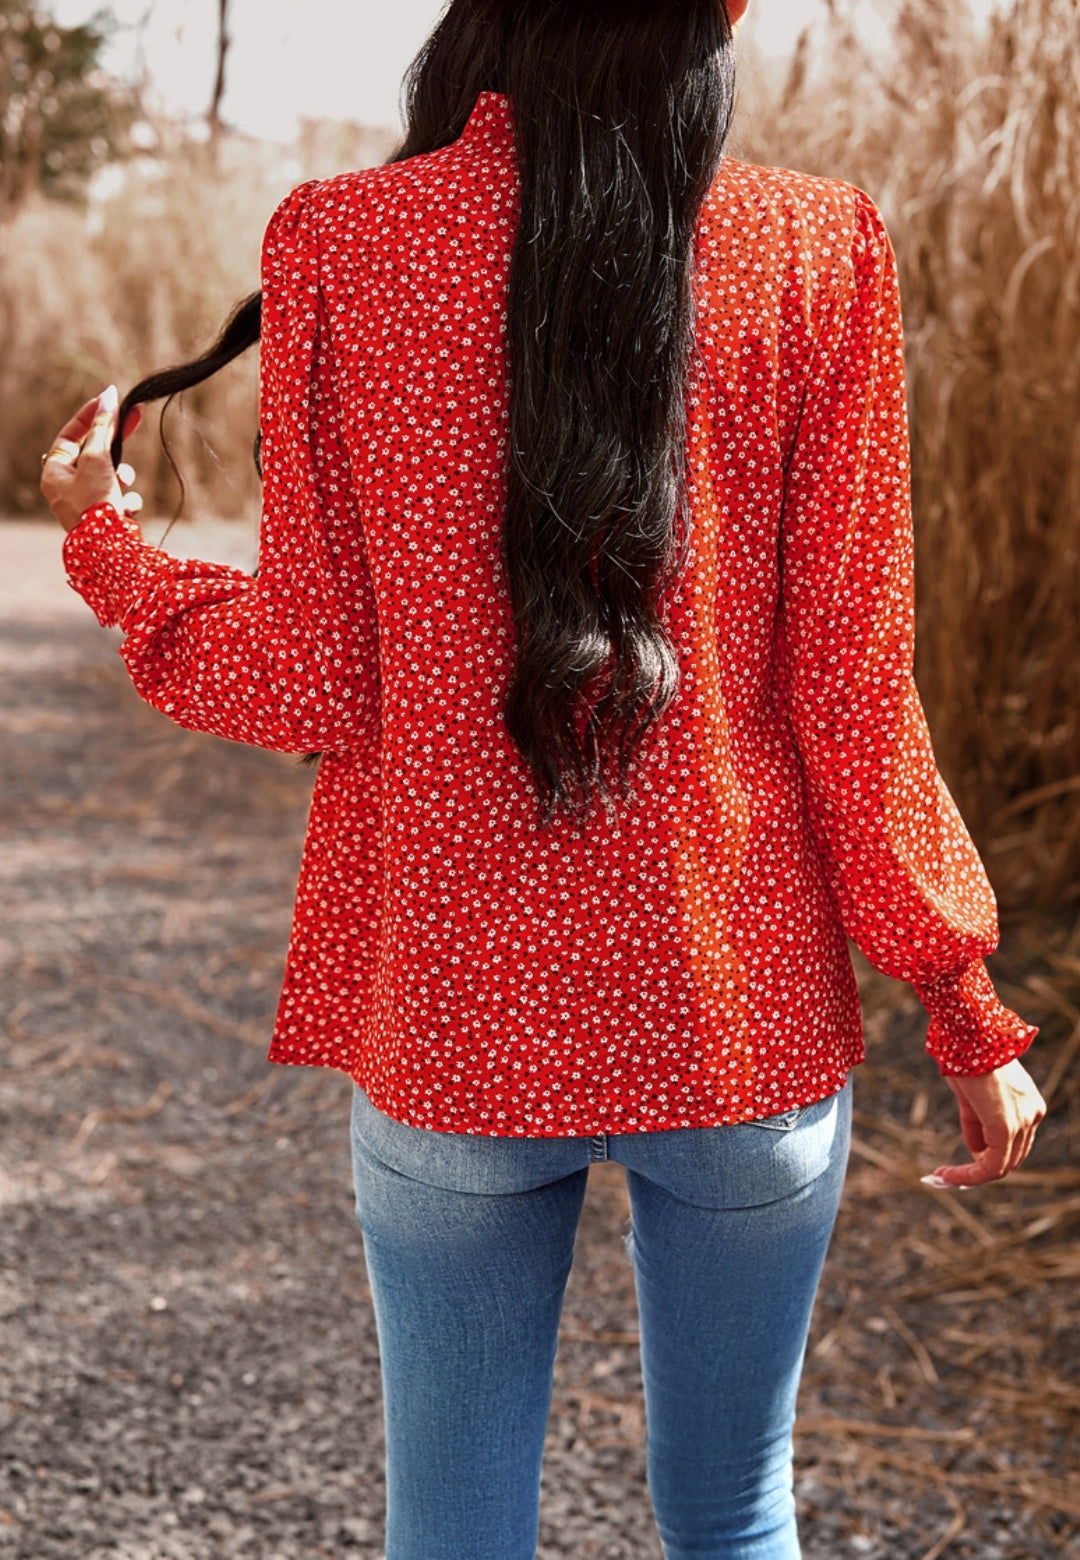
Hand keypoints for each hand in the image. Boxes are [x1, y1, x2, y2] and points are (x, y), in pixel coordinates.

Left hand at [40, 387, 142, 533]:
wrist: (110, 549)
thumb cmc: (94, 504)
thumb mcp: (97, 459)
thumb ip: (103, 428)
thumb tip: (109, 397)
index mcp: (55, 472)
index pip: (71, 434)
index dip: (91, 415)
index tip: (110, 400)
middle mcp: (68, 486)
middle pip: (94, 452)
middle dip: (114, 445)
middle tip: (135, 415)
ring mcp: (88, 502)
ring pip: (112, 475)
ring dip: (123, 477)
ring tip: (123, 486)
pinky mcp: (107, 516)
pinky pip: (121, 496)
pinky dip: (127, 500)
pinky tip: (126, 511)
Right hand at [924, 1059, 1045, 1188]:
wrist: (966, 1033)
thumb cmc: (966, 1055)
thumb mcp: (971, 1094)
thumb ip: (976, 1123)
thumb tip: (975, 1150)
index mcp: (1028, 1104)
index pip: (1013, 1143)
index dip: (986, 1158)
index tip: (960, 1164)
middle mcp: (1032, 1114)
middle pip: (1010, 1158)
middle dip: (978, 1171)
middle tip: (948, 1175)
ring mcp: (1023, 1121)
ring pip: (1001, 1165)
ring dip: (970, 1176)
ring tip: (942, 1176)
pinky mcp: (1005, 1127)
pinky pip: (990, 1164)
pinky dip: (969, 1175)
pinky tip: (947, 1174)